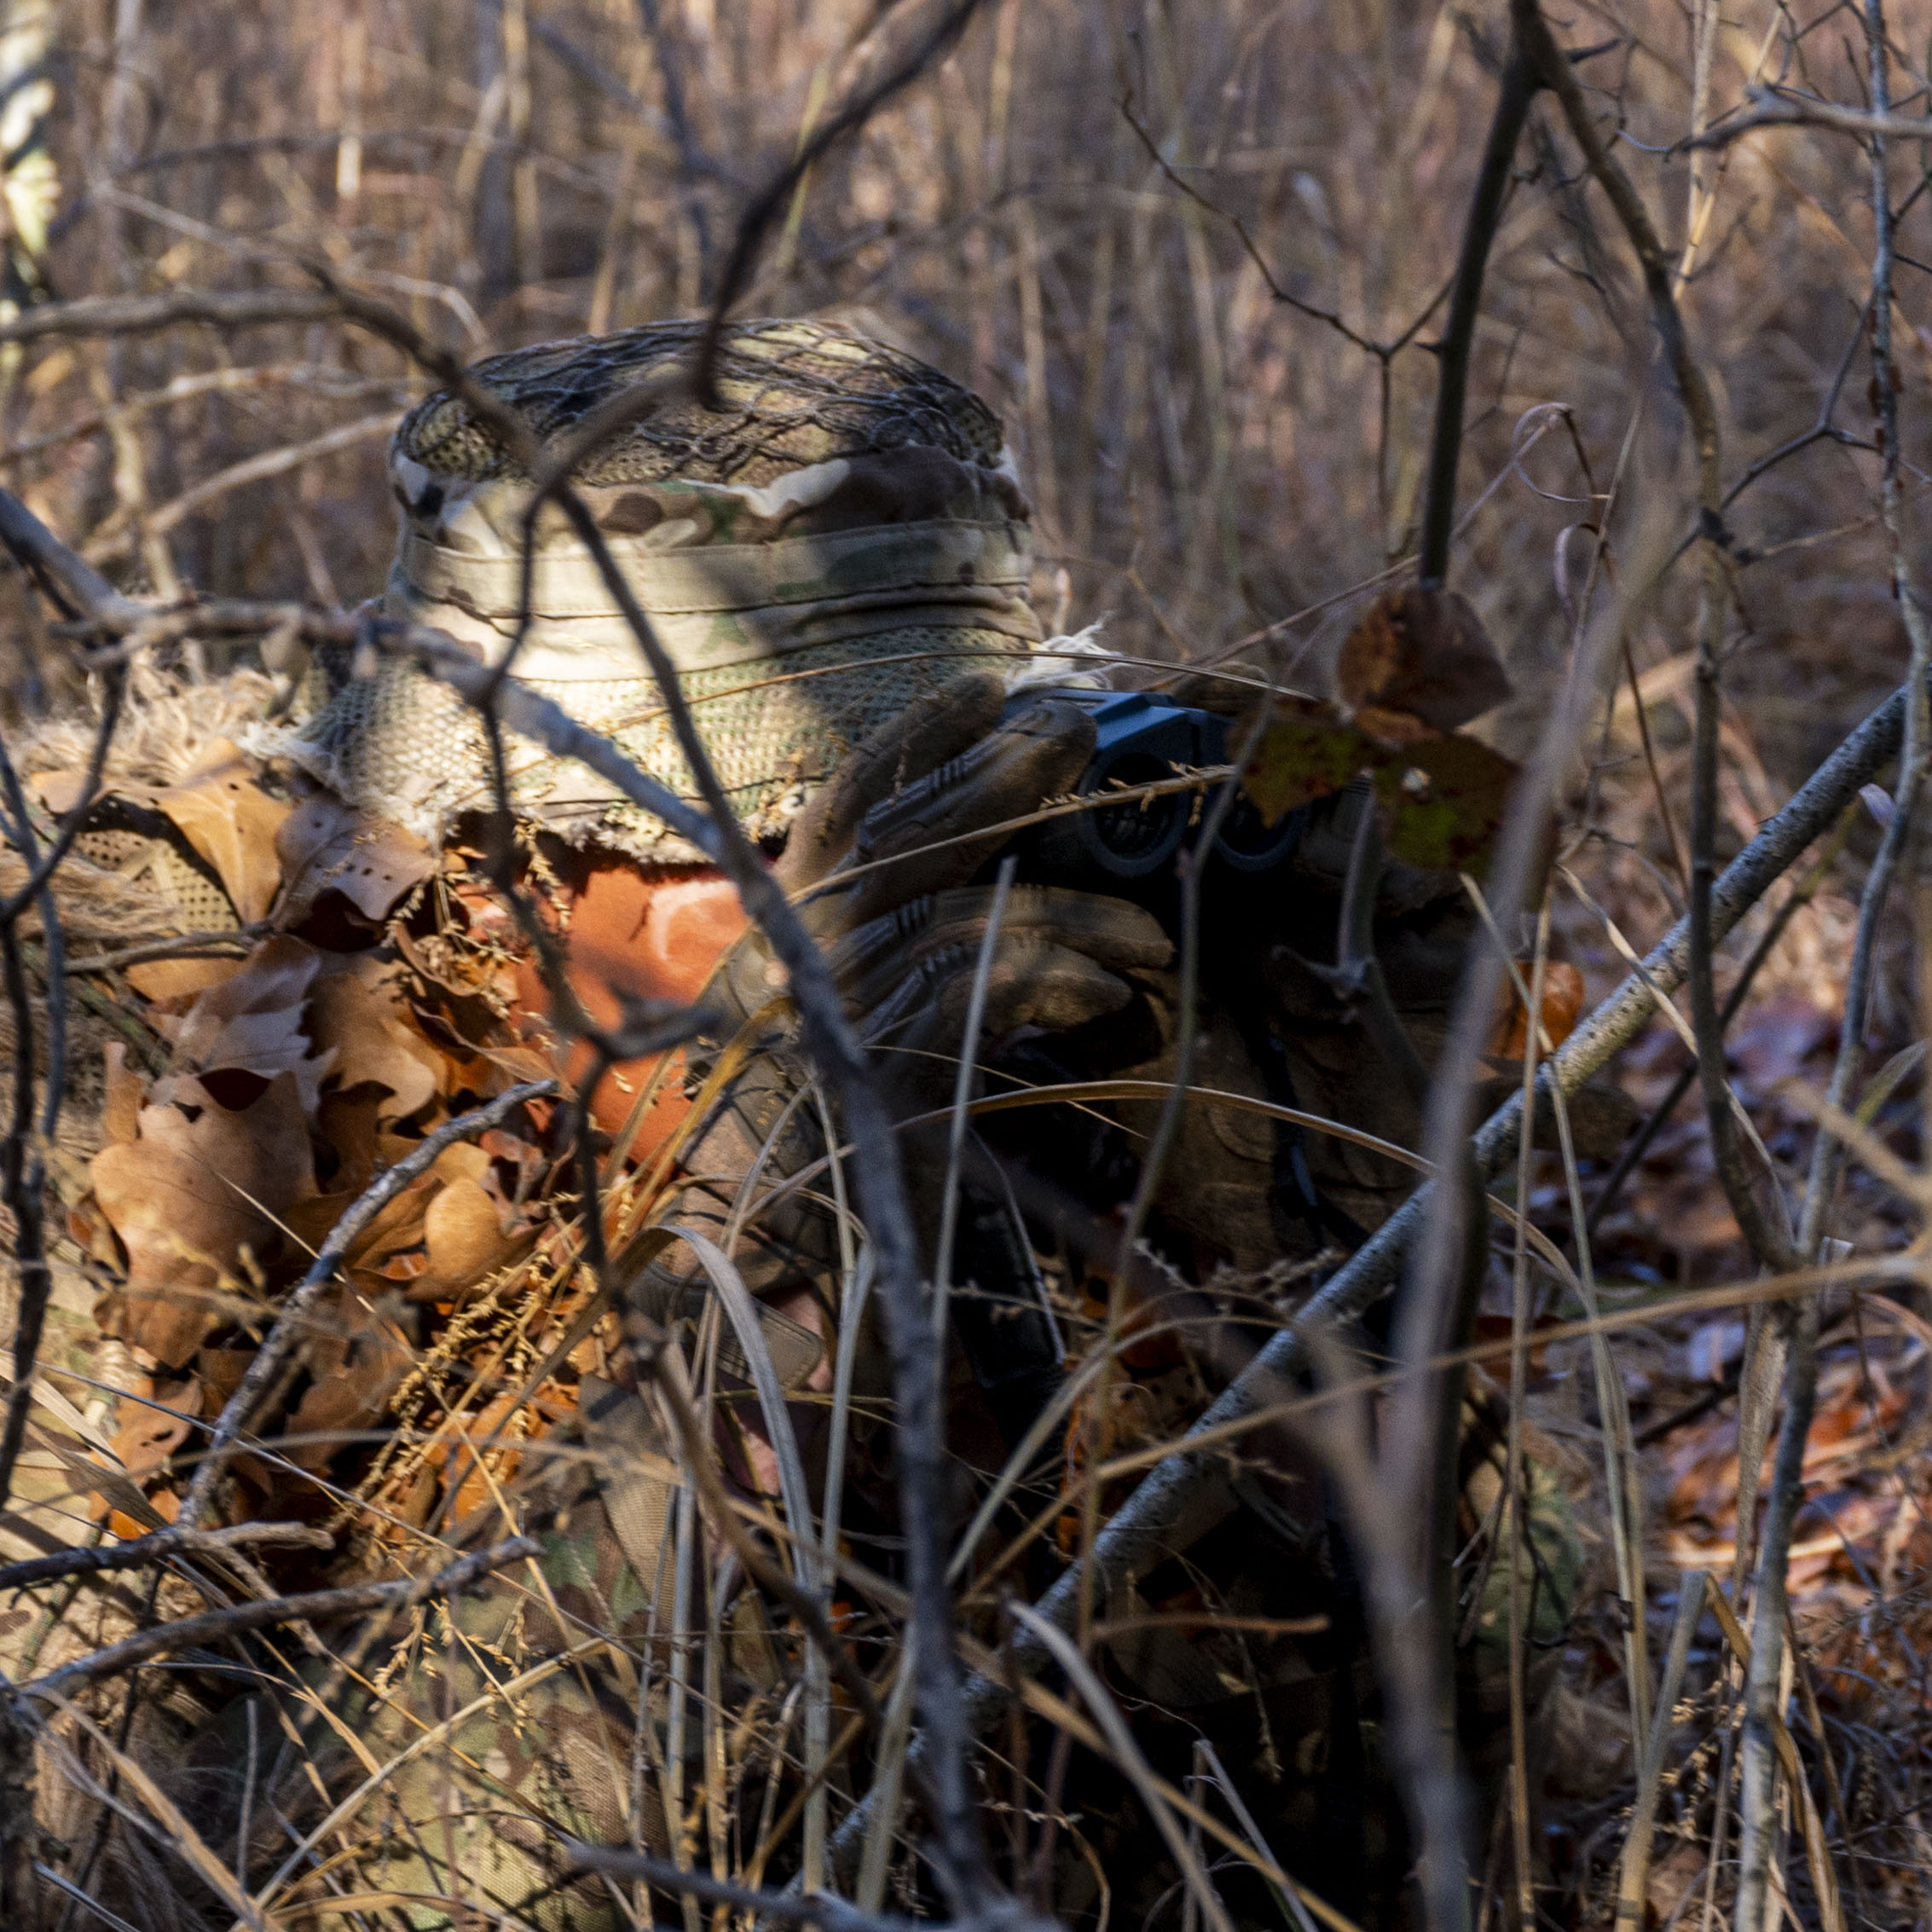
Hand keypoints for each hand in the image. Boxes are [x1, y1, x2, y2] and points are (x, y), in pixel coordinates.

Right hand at [632, 688, 1172, 1321]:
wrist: (780, 1249)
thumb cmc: (829, 1125)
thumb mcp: (853, 1006)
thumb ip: (899, 928)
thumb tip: (1003, 855)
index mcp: (783, 920)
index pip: (846, 800)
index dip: (914, 738)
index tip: (987, 682)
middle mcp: (794, 949)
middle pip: (905, 833)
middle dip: (999, 773)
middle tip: (1076, 735)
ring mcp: (827, 1006)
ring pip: (964, 916)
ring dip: (1074, 917)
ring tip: (1152, 943)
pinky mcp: (871, 1068)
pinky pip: (977, 994)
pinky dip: (1053, 984)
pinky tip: (1108, 998)